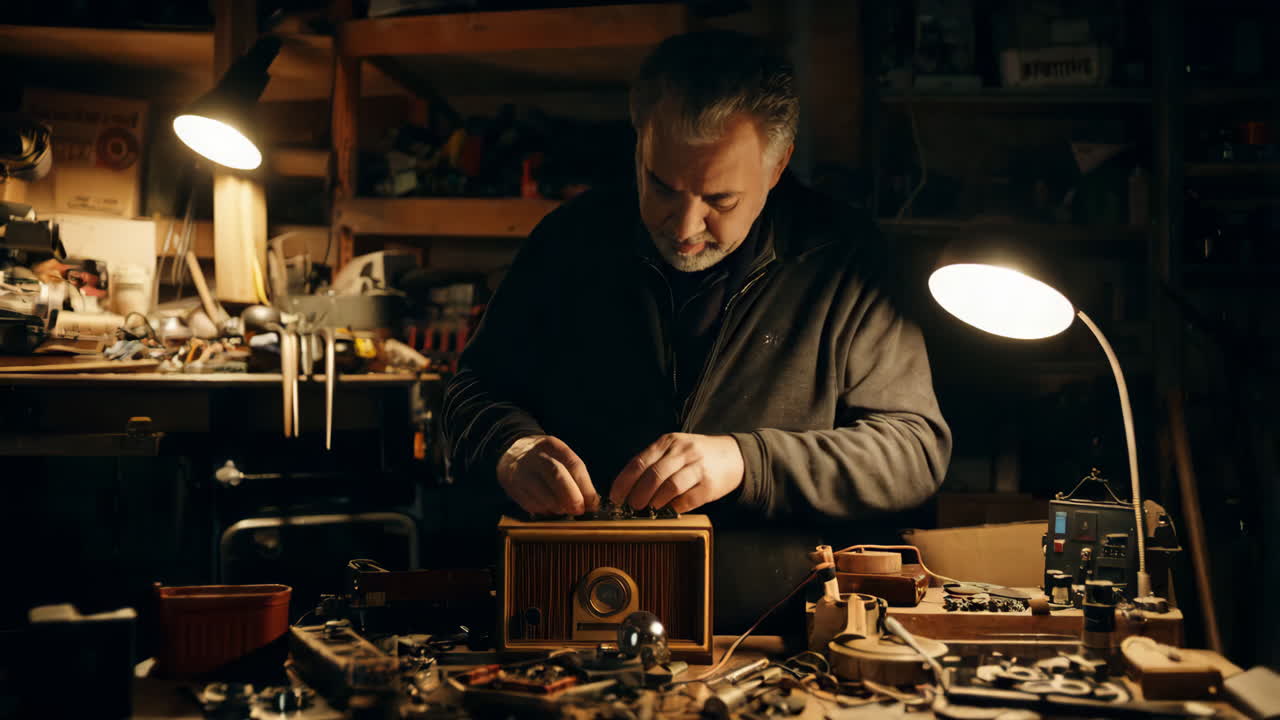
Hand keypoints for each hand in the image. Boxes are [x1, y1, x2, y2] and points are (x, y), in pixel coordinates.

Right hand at [497, 435, 598, 515]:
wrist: (511, 451)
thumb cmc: (544, 457)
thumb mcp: (559, 455)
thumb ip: (575, 475)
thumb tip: (591, 503)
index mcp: (552, 446)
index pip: (573, 464)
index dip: (585, 487)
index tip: (592, 503)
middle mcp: (535, 456)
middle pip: (557, 476)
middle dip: (572, 497)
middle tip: (579, 510)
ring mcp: (521, 471)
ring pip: (543, 494)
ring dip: (558, 508)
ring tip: (564, 510)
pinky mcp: (512, 486)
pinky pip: (531, 504)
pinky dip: (544, 511)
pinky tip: (548, 509)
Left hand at [611, 433, 743, 512]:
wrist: (733, 455)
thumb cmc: (696, 455)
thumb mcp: (674, 448)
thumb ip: (653, 461)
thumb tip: (627, 486)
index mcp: (668, 442)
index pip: (640, 462)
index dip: (624, 482)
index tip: (615, 497)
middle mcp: (683, 452)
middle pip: (654, 475)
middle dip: (638, 494)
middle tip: (632, 506)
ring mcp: (698, 467)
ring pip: (671, 486)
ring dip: (656, 501)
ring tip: (650, 508)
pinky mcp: (710, 485)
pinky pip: (688, 499)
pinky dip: (675, 507)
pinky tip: (670, 510)